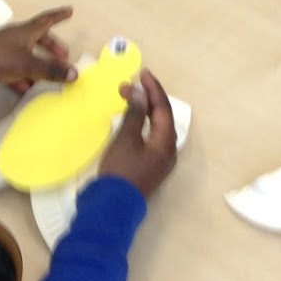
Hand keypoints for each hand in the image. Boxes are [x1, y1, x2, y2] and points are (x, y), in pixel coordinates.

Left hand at [0, 8, 77, 84]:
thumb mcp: (27, 65)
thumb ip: (50, 70)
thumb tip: (75, 74)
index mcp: (25, 31)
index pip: (46, 20)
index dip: (58, 16)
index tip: (69, 10)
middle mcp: (15, 37)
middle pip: (38, 38)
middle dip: (51, 46)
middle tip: (63, 56)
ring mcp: (3, 49)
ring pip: (26, 54)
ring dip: (38, 63)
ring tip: (47, 77)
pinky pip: (14, 66)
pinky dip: (23, 75)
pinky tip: (25, 88)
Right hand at [99, 69, 177, 197]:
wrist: (112, 207)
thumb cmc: (120, 171)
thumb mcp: (126, 139)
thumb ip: (134, 114)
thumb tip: (139, 92)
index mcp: (166, 141)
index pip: (163, 108)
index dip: (153, 89)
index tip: (143, 73)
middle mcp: (168, 149)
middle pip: (162, 116)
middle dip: (148, 98)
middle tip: (130, 84)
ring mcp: (160, 158)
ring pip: (156, 126)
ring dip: (144, 110)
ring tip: (130, 96)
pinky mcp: (150, 164)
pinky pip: (151, 136)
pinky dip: (142, 123)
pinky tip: (133, 117)